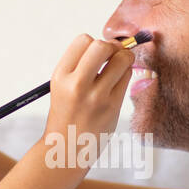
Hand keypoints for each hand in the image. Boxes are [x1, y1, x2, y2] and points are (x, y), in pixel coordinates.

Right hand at [44, 34, 132, 154]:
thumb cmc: (67, 113)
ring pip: (121, 59)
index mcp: (60, 76)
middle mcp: (77, 84)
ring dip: (124, 58)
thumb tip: (110, 44)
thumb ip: (80, 65)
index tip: (97, 53)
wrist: (67, 148)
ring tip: (118, 67)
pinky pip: (127, 77)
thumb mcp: (61, 86)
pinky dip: (126, 73)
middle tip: (112, 55)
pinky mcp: (112, 106)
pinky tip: (118, 81)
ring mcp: (96, 96)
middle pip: (102, 46)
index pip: (83, 40)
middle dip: (111, 46)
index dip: (94, 42)